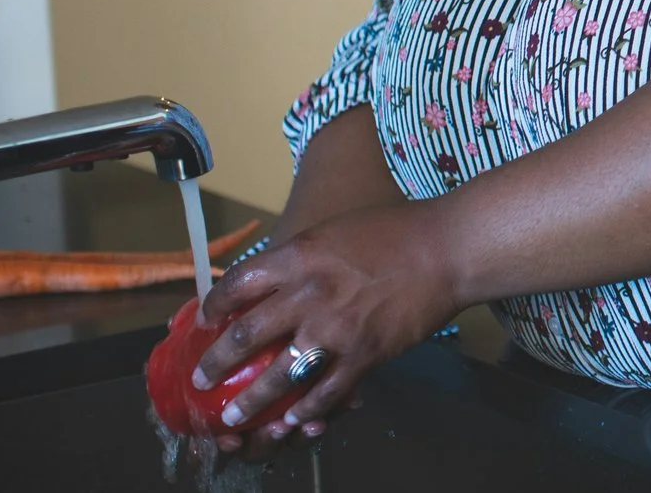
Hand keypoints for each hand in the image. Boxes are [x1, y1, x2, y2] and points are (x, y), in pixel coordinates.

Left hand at [190, 199, 460, 458]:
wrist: (448, 249)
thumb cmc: (398, 230)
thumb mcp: (337, 231)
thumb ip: (304, 257)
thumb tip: (277, 283)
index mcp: (300, 257)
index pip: (238, 284)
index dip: (214, 305)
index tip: (205, 320)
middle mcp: (309, 295)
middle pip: (246, 336)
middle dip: (217, 363)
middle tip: (203, 379)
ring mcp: (335, 329)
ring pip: (278, 377)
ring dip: (251, 402)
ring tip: (234, 417)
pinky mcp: (364, 354)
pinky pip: (326, 392)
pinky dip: (306, 411)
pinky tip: (293, 421)